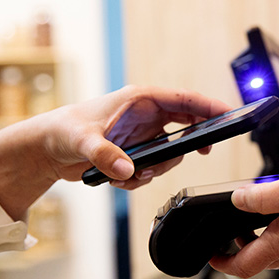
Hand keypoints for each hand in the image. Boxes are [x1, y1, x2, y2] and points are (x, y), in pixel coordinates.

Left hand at [0, 85, 231, 218]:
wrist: (47, 149)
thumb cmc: (62, 130)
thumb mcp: (82, 140)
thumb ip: (104, 154)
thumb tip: (126, 169)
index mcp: (139, 100)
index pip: (185, 99)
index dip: (211, 106)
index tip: (232, 115)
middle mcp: (146, 116)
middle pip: (188, 124)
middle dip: (193, 142)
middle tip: (203, 152)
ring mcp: (143, 135)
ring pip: (171, 154)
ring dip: (156, 169)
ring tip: (130, 173)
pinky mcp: (137, 152)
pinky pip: (153, 169)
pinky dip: (139, 179)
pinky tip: (118, 178)